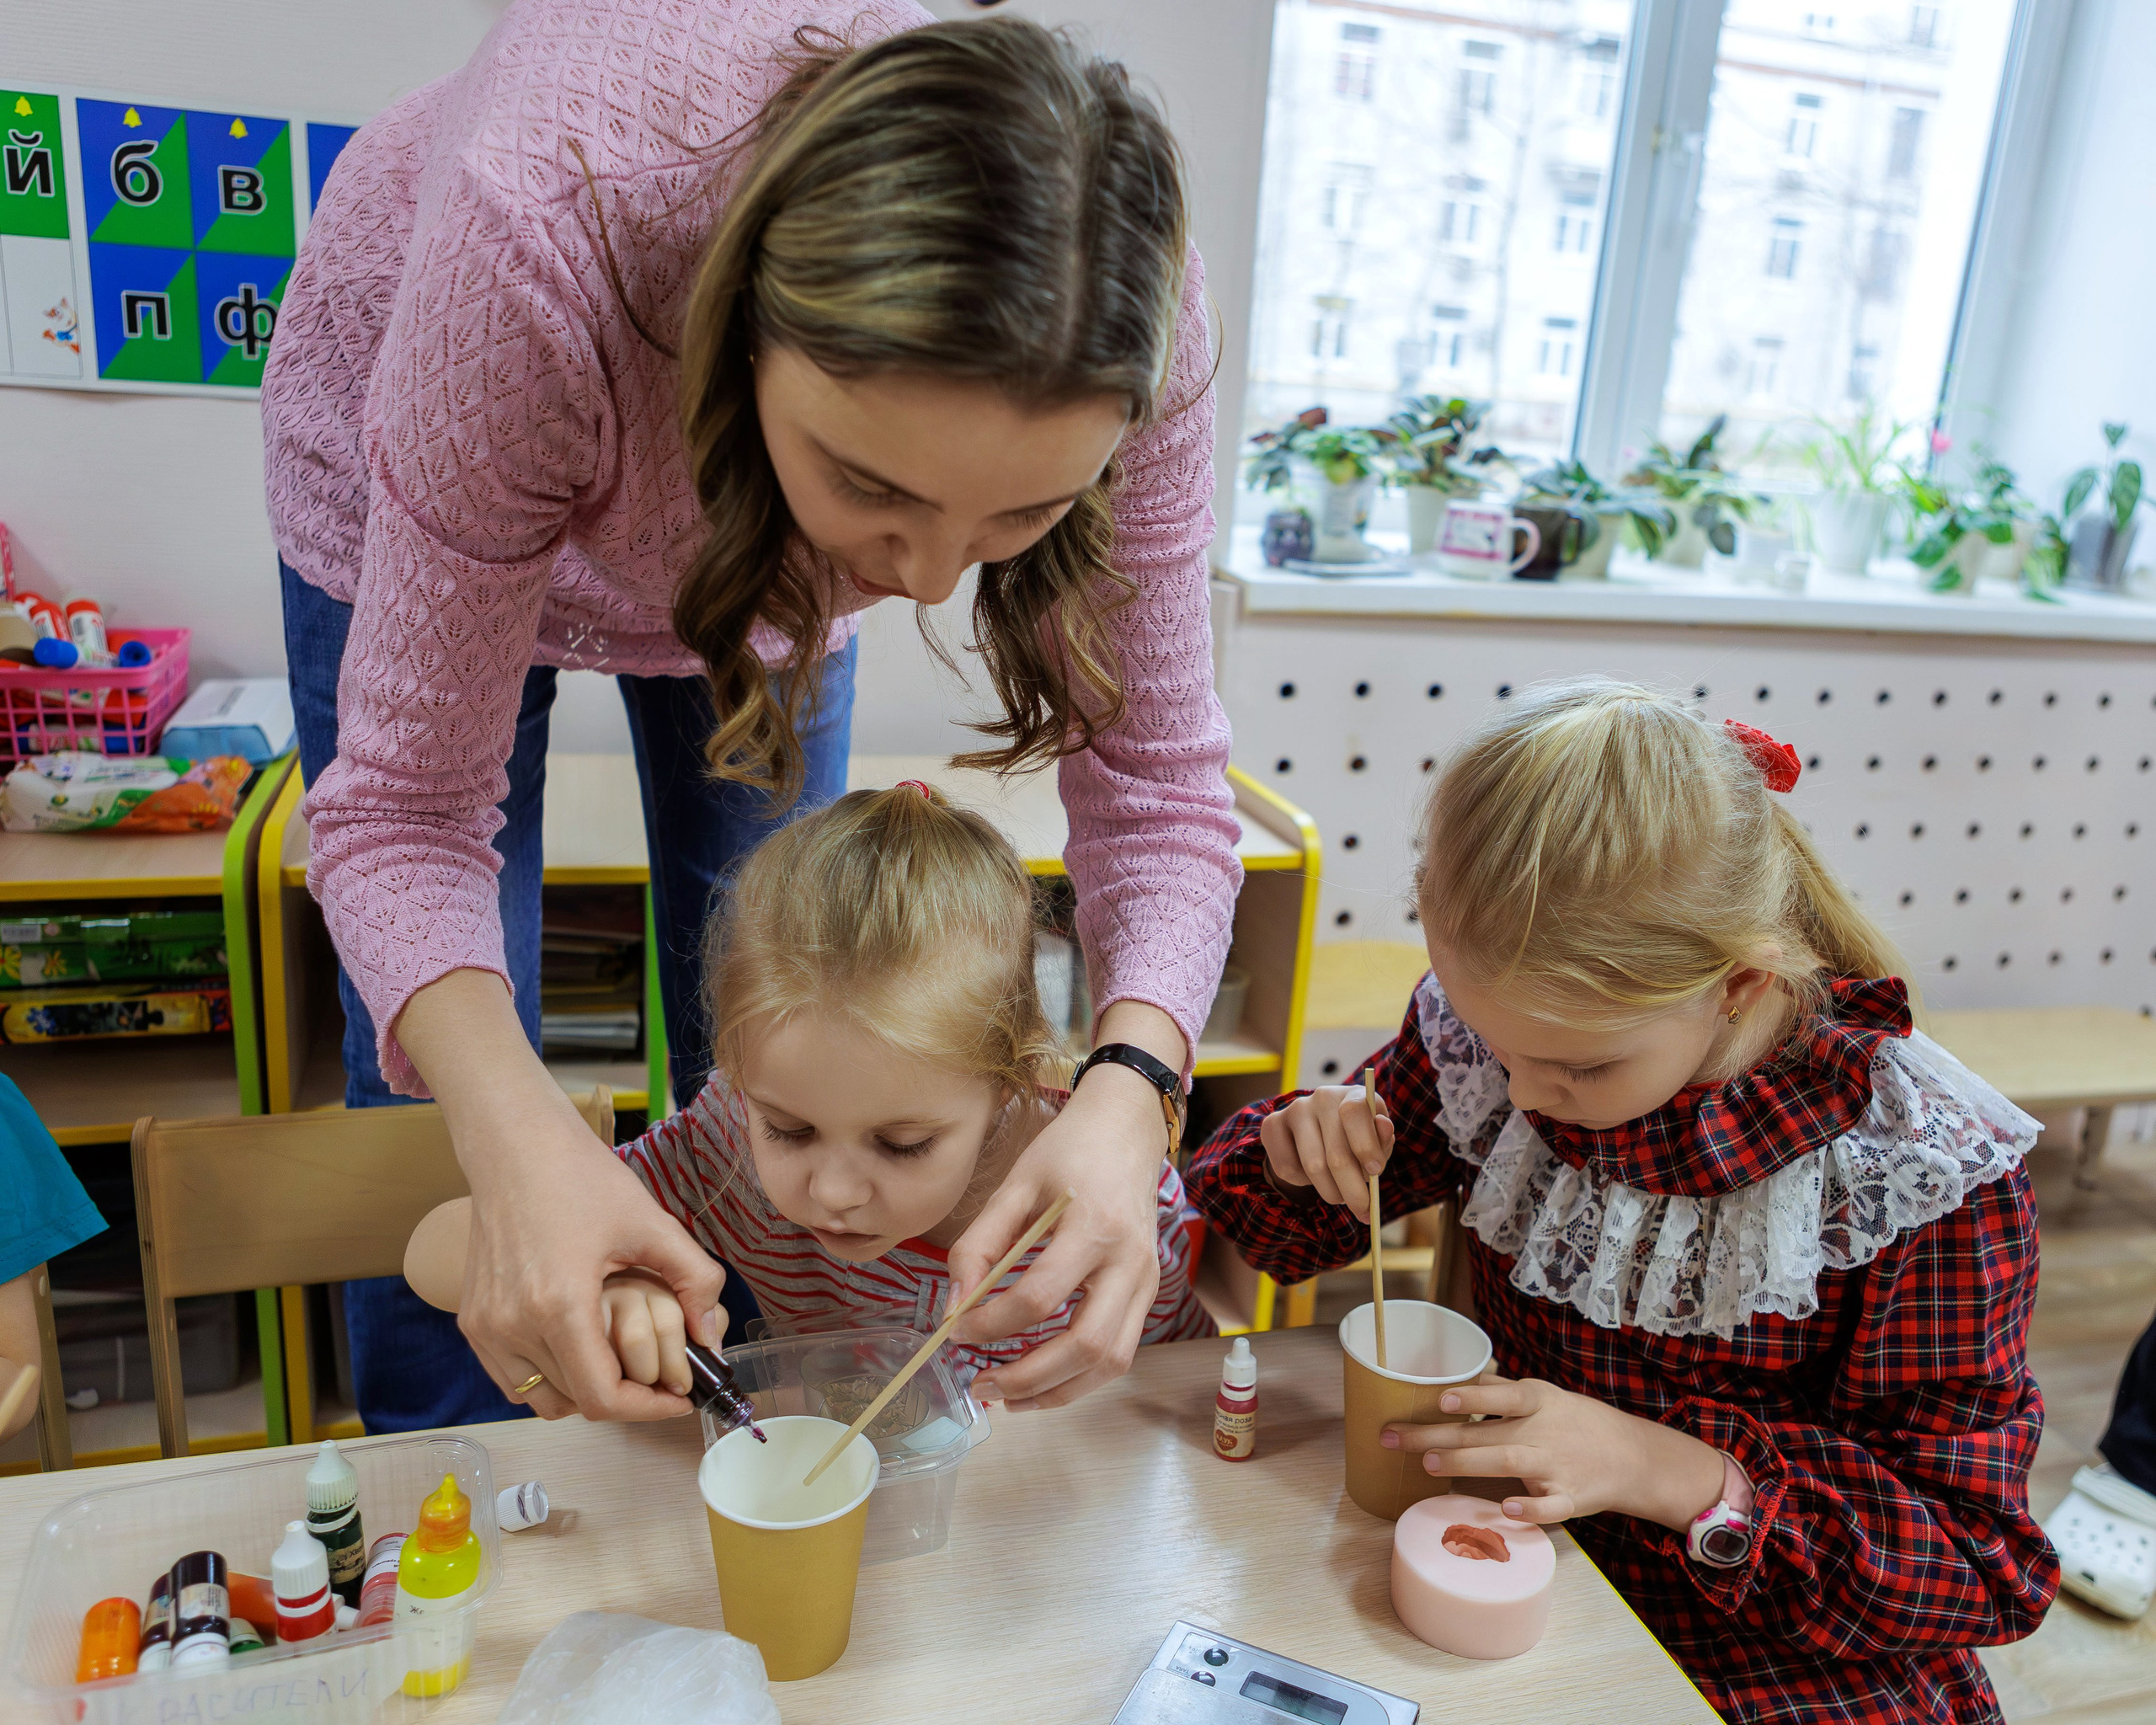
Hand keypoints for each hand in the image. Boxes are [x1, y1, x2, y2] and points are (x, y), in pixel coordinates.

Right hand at [398, 969, 726, 1422]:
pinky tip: (583, 1347)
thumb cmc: (582, 1179)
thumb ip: (694, 1280)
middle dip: (627, 1397)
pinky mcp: (472, 1323)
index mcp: (559, 1306)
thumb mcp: (652, 1224)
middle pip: (577, 1402)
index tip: (678, 1398)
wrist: (514, 1148)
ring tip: (623, 1362)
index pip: (603, 1398)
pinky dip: (550, 1379)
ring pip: (543, 1400)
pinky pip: (514, 1381)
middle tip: (661, 1379)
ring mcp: (486, 1328)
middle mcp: (513, 1326)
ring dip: (585, 1393)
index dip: (647, 1409)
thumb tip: (712, 1336)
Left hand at [948, 1002, 1180, 1410]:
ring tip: (1010, 1398)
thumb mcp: (1014, 1184)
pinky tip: (1043, 1377)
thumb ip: (979, 1244)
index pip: (1040, 1297)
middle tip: (980, 1386)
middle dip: (1029, 1378)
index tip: (958, 1329)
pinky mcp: (1148, 1291)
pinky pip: (1120, 1351)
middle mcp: (1129, 1261)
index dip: (993, 1323)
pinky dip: (1081, 1376)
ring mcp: (1146, 1280)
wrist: (1127, 1129)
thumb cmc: (1067, 1151)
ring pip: (1111, 1362)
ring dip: (1059, 1390)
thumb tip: (954, 1307)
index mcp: (1093, 1226)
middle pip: (1085, 1345)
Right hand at [1259, 1081, 1393, 1219]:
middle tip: (1362, 1210)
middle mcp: (1322, 1097)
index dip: (1366, 1145)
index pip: (1354, 1113)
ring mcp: (1294, 1110)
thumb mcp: (1376, 1140)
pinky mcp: (1272, 1125)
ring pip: (1313, 1167)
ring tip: (1340, 1196)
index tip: (1376, 1172)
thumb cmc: (1356, 1139)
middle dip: (1353, 1189)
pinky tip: (1312, 1175)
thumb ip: (1383, 1140)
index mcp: (1353, 1095)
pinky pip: (1287, 1169)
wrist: (1320, 1131)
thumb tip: (1384, 1126)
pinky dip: (1303, 1183)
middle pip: (1336, 1153)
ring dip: (1331, 1192)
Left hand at [1383, 1375, 1726, 1529]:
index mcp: (1538, 1400)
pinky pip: (1549, 1507)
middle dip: (1440, 1437)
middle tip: (1397, 1440)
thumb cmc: (1576, 1422)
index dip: (1473, 1394)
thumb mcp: (1544, 1396)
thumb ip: (1502, 1390)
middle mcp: (1544, 1431)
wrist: (1632, 1456)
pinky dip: (1530, 1510)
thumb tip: (1459, 1374)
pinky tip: (1507, 1510)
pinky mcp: (1570, 1499)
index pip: (1503, 1393)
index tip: (1440, 1398)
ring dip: (1468, 1464)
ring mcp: (1557, 1466)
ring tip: (1430, 1465)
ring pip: (1509, 1463)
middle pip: (1487, 1433)